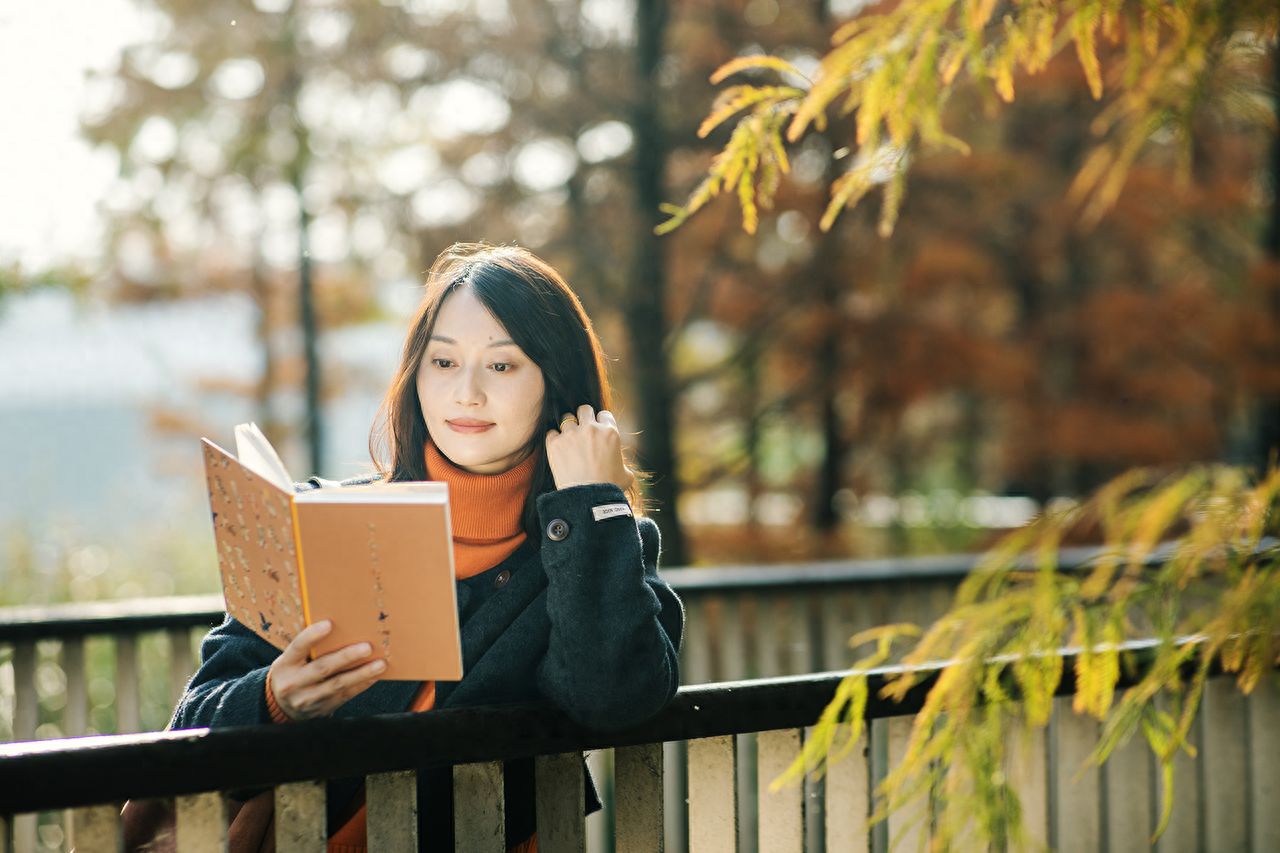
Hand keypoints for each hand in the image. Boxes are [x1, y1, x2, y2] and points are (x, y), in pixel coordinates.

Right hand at [268, 620, 384, 720]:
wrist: (281, 708)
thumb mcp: (289, 660)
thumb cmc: (292, 673)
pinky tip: (374, 676)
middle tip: (367, 647)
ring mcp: (308, 698)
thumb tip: (338, 626)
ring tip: (380, 664)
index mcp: (285, 665)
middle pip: (323, 668)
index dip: (312, 636)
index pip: (298, 647)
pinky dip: (362, 685)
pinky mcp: (322, 708)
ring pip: (338, 684)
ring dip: (362, 674)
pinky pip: (345, 696)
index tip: (329, 624)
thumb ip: (307, 647)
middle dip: (347, 657)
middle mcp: (295, 683)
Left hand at [545, 404, 630, 490]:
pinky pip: (551, 433)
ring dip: (567, 428)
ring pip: (566, 418)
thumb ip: (624, 464)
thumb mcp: (626, 475)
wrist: (588, 499)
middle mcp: (591, 429)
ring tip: (568, 442)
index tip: (597, 432)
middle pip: (584, 409)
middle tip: (582, 431)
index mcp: (610, 432)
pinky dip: (554, 440)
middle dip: (583, 418)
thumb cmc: (610, 489)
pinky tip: (558, 450)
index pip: (604, 414)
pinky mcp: (555, 444)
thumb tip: (621, 468)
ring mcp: (571, 434)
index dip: (600, 423)